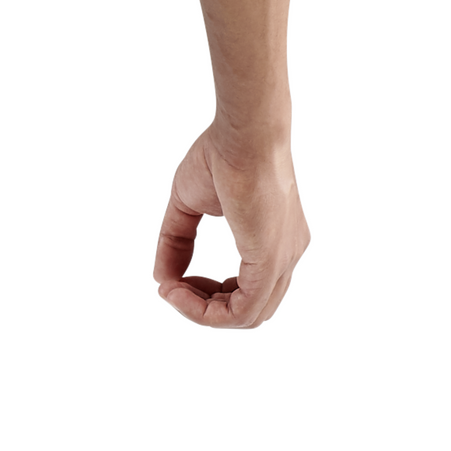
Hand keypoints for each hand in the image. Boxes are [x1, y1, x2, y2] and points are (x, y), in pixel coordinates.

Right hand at [154, 127, 307, 328]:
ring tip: (173, 289)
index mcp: (275, 242)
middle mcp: (287, 255)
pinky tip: (177, 290)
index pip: (246, 291)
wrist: (243, 132)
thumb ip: (176, 244)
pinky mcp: (270, 261)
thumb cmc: (221, 155)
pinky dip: (204, 311)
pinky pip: (240, 312)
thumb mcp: (188, 206)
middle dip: (204, 307)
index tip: (175, 277)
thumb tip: (162, 279)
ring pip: (246, 318)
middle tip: (173, 285)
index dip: (206, 295)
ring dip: (201, 313)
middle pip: (248, 311)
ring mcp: (283, 260)